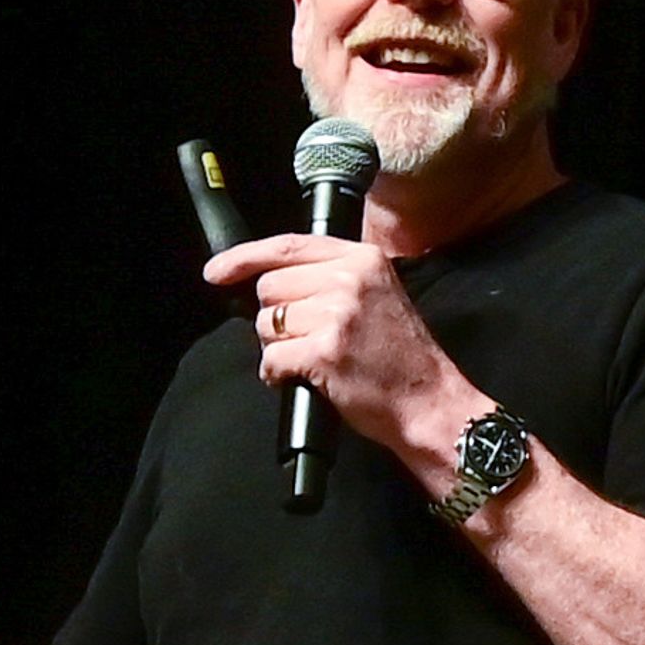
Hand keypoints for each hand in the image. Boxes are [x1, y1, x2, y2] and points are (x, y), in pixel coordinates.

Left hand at [205, 235, 474, 463]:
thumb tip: (267, 278)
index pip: (289, 245)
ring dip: (279, 347)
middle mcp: (349, 278)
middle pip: (271, 287)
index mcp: (363, 258)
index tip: (216, 271)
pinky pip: (271, 358)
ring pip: (267, 324)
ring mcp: (337, 313)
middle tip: (308, 337)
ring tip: (314, 358)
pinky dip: (278, 374)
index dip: (245, 257)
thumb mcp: (376, 294)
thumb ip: (331, 276)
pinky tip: (305, 378)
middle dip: (276, 317)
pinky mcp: (324, 351)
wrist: (428, 399)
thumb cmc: (399, 354)